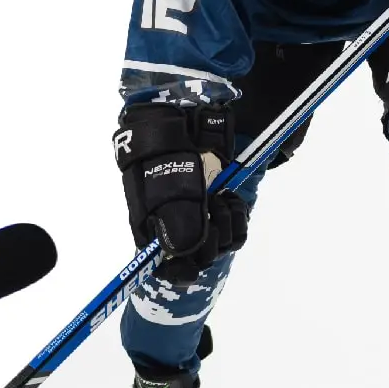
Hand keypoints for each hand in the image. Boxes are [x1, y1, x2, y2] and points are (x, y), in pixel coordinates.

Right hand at [115, 101, 246, 276]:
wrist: (182, 116)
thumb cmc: (165, 150)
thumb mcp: (167, 188)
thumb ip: (177, 226)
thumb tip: (182, 257)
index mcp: (151, 225)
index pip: (162, 264)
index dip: (175, 271)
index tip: (189, 269)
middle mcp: (174, 224)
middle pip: (196, 258)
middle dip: (209, 242)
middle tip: (210, 212)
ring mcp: (199, 214)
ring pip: (220, 244)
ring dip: (226, 225)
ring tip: (220, 199)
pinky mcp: (220, 203)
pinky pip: (236, 229)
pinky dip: (237, 216)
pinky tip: (230, 199)